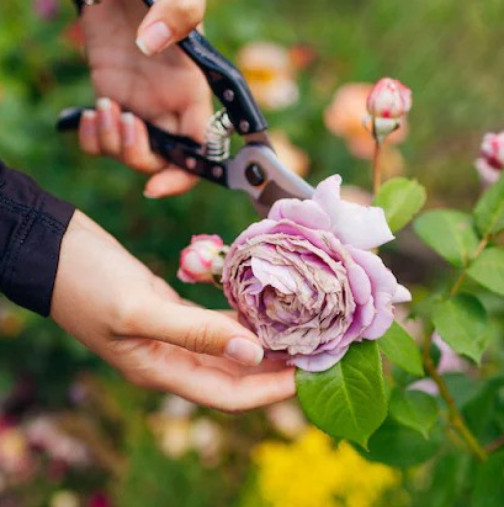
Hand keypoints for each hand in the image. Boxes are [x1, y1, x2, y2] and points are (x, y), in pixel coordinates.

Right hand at [51, 211, 294, 410]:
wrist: (55, 250)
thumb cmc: (87, 283)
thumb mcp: (138, 310)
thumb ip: (194, 333)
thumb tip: (252, 352)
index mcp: (163, 370)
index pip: (229, 395)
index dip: (271, 391)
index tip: (311, 375)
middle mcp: (173, 358)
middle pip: (236, 374)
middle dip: (277, 367)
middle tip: (318, 348)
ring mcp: (173, 334)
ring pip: (229, 345)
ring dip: (263, 338)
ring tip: (302, 326)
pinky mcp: (172, 309)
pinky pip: (216, 319)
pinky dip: (241, 314)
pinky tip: (264, 301)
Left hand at [79, 0, 209, 197]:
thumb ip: (177, 14)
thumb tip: (150, 43)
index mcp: (192, 96)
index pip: (201, 152)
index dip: (183, 177)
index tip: (156, 185)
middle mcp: (167, 112)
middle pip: (160, 164)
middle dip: (138, 156)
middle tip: (124, 120)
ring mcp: (138, 111)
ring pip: (128, 156)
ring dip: (110, 143)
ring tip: (102, 106)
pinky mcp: (111, 105)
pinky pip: (101, 143)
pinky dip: (91, 139)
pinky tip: (88, 114)